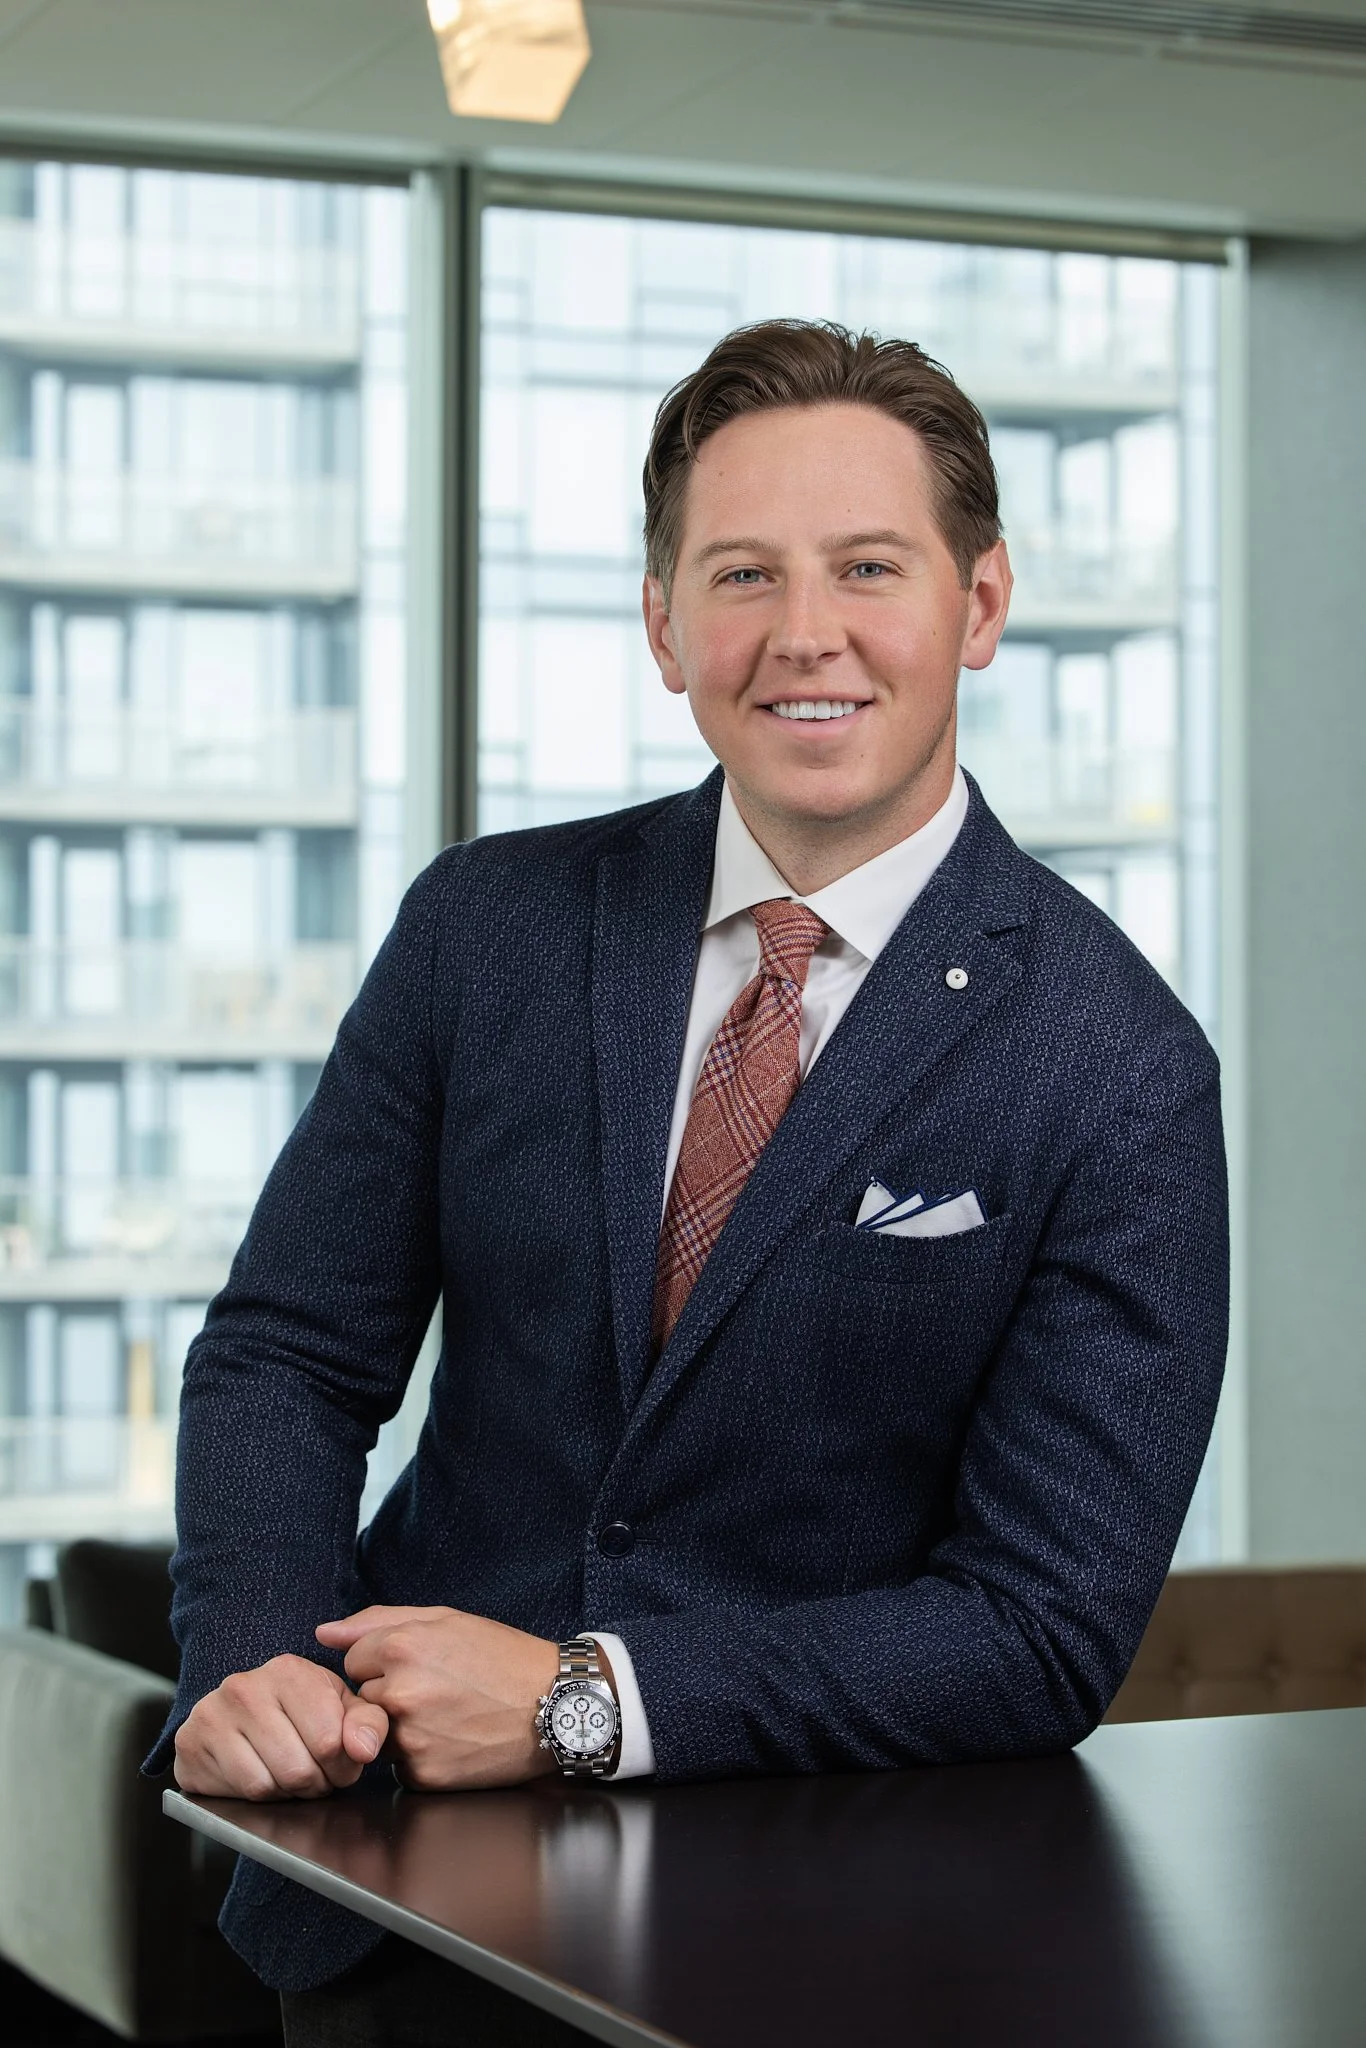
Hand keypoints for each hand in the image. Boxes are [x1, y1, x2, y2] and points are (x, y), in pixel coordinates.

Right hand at [173, 1654, 388, 1800]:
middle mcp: (245, 1687)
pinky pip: (239, 1792)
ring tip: (290, 1775)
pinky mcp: (190, 1744)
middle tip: (314, 1774)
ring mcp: (212, 1714)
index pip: (329, 1740)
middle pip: (298, 1769)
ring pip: (268, 1784)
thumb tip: (364, 1748)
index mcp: (288, 1671)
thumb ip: (368, 1722)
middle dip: (315, 1784)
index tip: (338, 1761)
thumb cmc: (298, 1711)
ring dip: (287, 1793)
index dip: (342, 1765)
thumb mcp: (341, 1707)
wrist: (239, 1715)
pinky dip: (258, 1797)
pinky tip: (262, 1776)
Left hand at [314, 1606, 561, 1790]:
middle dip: (389, 1695)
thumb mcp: (446, 1620)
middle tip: (437, 1692)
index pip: (353, 1661)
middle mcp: (400, 1693)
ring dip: (401, 1728)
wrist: (554, 1705)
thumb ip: (377, 1622)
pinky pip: (400, 1766)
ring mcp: (411, 1738)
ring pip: (378, 1734)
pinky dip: (420, 1756)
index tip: (419, 1666)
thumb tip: (324, 1633)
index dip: (384, 1662)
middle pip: (362, 1698)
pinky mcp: (423, 1774)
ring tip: (448, 1716)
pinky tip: (453, 1741)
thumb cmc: (502, 1658)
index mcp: (402, 1647)